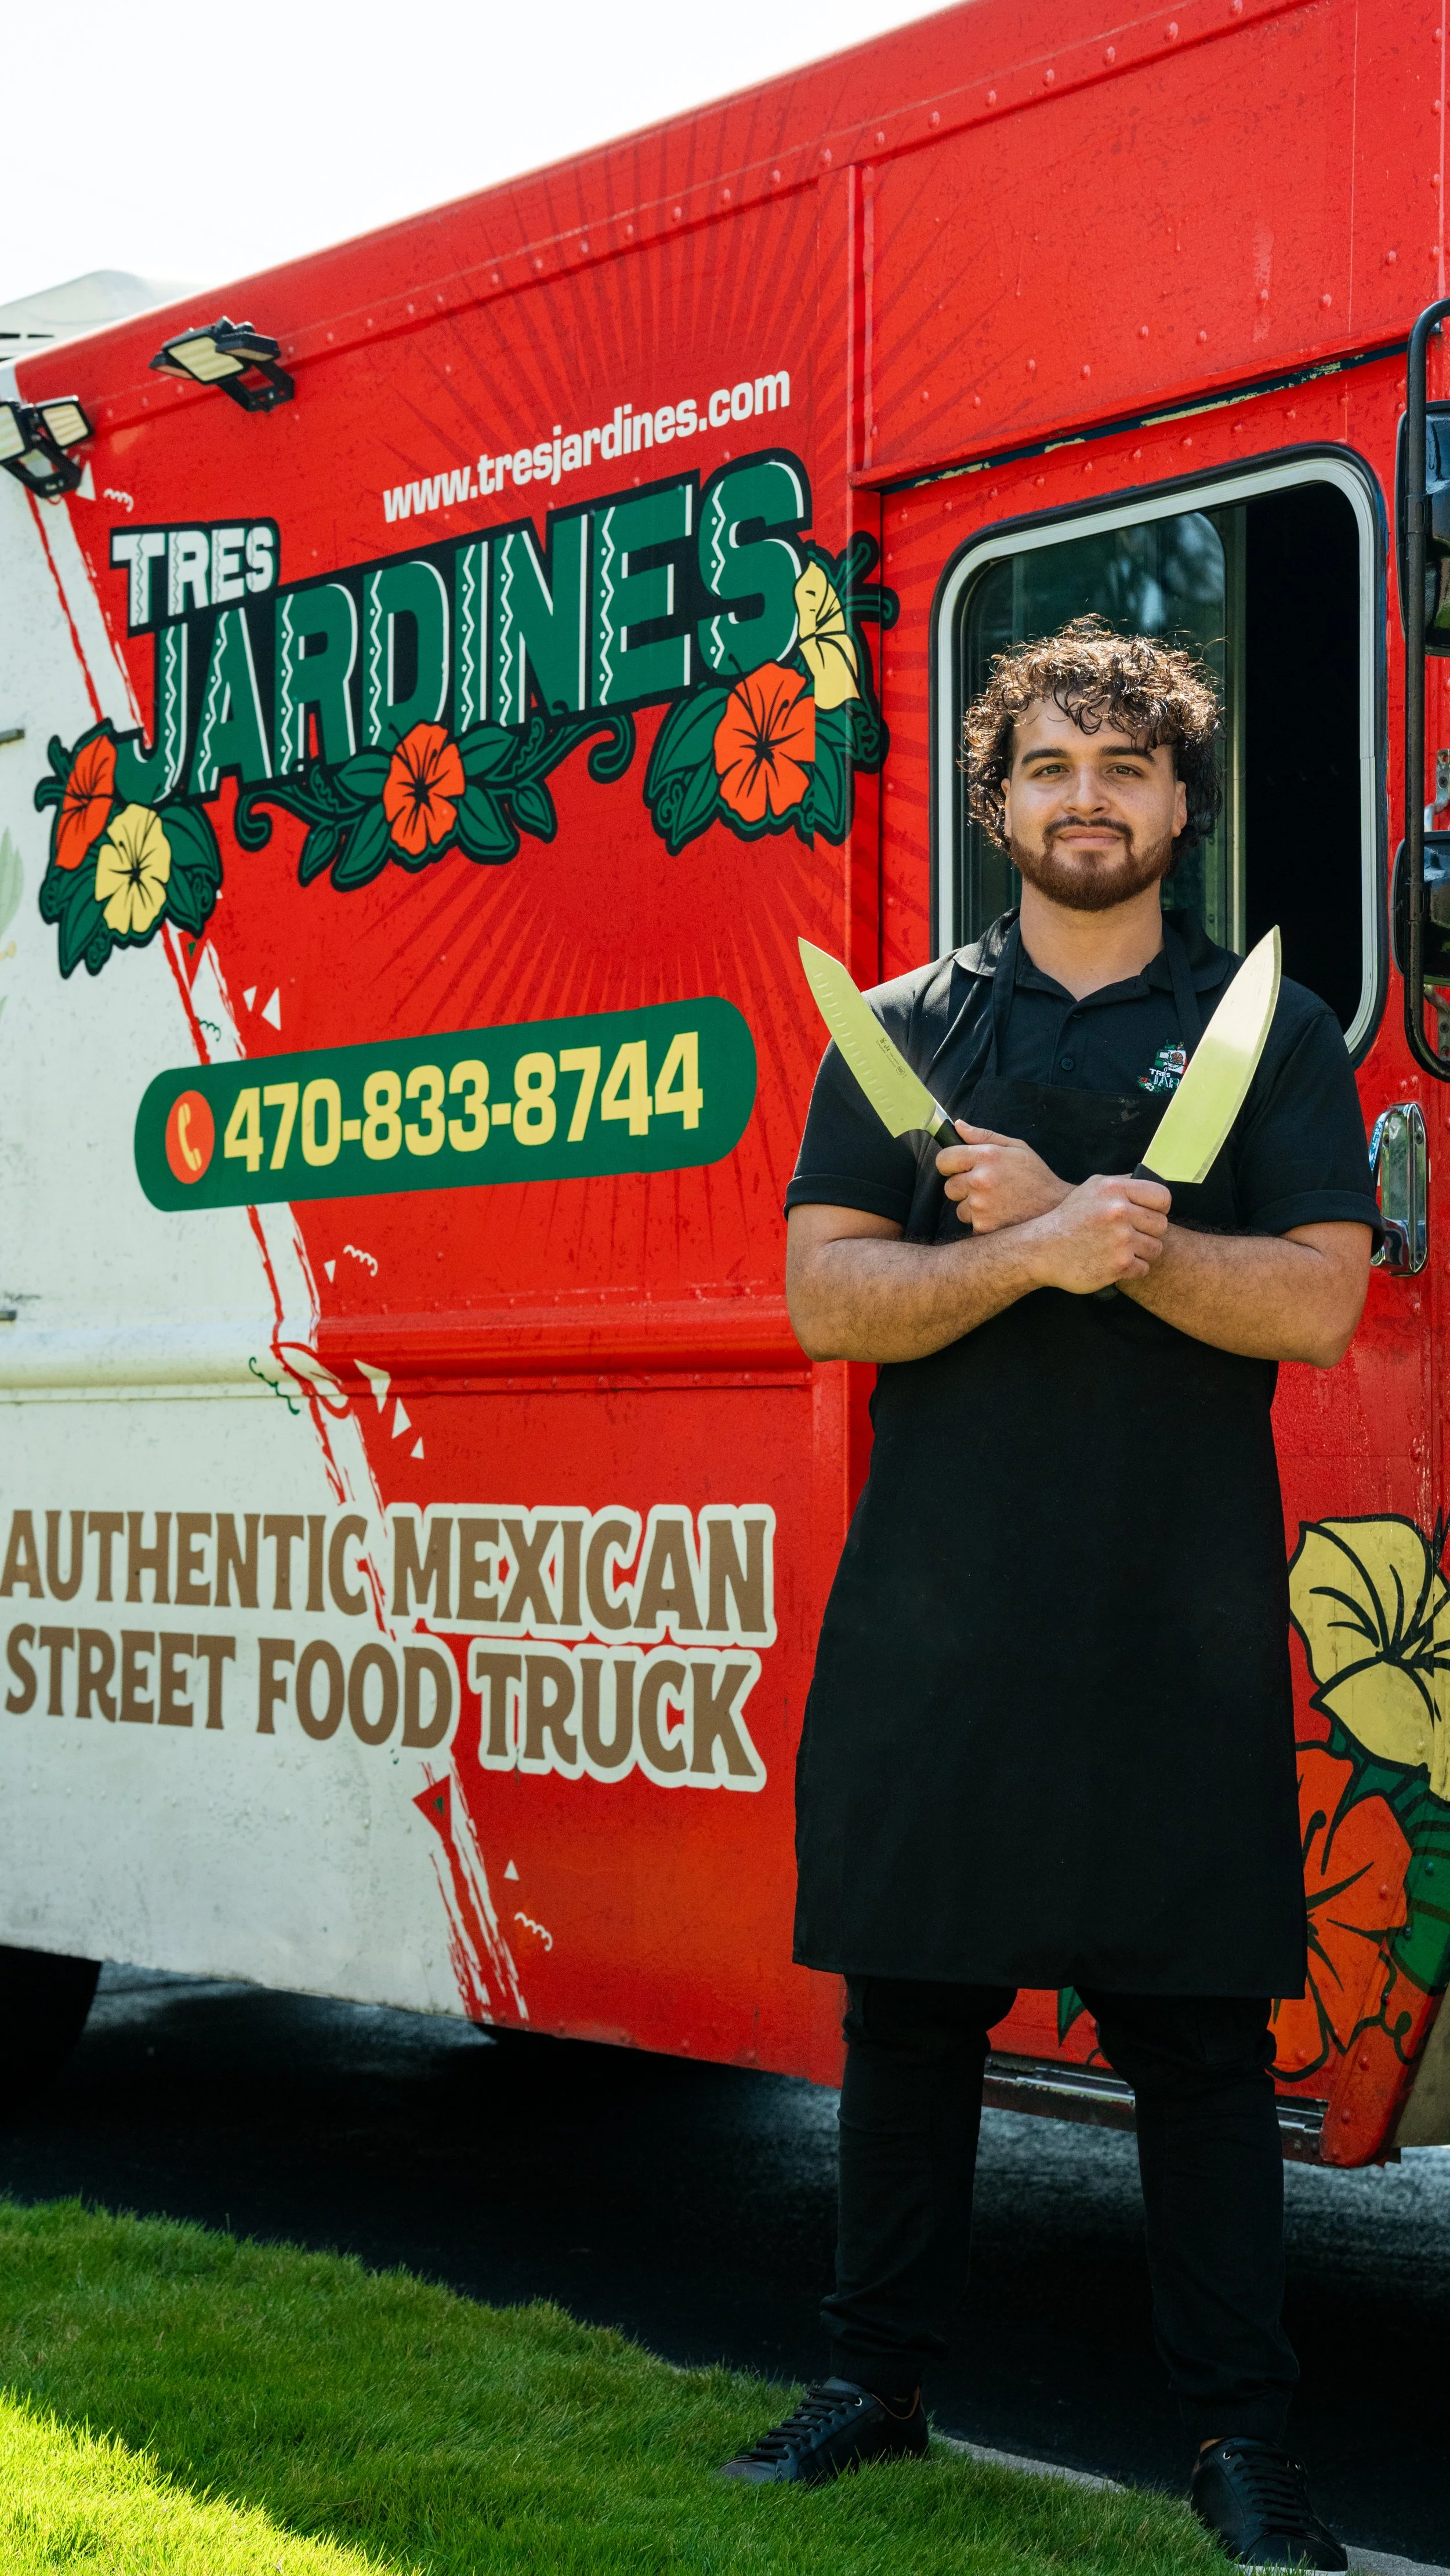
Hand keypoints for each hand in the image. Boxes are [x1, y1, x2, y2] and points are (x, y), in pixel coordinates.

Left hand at [937, 1123, 1070, 1232]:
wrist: (1055, 1208)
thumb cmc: (1036, 1176)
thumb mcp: (1015, 1147)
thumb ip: (983, 1136)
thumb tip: (957, 1126)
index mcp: (986, 1157)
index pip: (944, 1159)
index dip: (950, 1163)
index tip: (959, 1168)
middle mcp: (980, 1180)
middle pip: (949, 1186)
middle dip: (962, 1187)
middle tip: (986, 1187)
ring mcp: (980, 1205)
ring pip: (959, 1208)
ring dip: (972, 1207)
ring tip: (996, 1202)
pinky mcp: (983, 1226)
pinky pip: (971, 1224)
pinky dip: (982, 1221)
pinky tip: (1000, 1215)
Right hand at [1021, 1171, 1170, 1292]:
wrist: (1041, 1250)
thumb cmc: (1069, 1219)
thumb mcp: (1091, 1188)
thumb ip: (1122, 1183)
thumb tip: (1151, 1180)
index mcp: (1114, 1190)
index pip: (1162, 1197)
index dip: (1159, 1208)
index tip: (1149, 1215)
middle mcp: (1118, 1212)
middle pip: (1160, 1225)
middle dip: (1148, 1231)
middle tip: (1130, 1235)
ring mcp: (1120, 1240)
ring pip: (1155, 1248)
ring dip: (1141, 1252)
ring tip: (1120, 1249)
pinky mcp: (1118, 1265)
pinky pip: (1143, 1268)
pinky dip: (1131, 1269)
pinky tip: (1113, 1262)